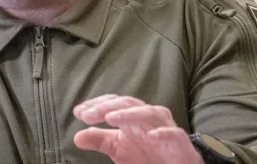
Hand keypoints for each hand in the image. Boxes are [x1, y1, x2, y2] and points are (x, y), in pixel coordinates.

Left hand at [73, 95, 203, 163]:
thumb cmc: (146, 153)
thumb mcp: (118, 148)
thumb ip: (99, 140)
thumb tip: (77, 137)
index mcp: (132, 114)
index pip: (113, 102)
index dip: (96, 104)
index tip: (78, 112)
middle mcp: (148, 115)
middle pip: (127, 103)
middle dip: (106, 107)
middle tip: (88, 115)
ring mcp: (164, 126)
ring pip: (148, 112)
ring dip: (128, 114)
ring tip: (110, 118)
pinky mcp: (179, 140)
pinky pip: (172, 133)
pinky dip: (162, 132)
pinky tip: (150, 136)